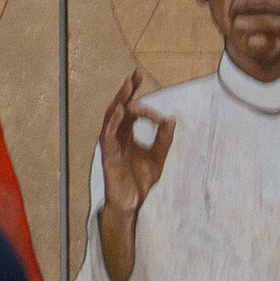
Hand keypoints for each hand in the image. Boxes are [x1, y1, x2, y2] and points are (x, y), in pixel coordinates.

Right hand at [100, 69, 175, 212]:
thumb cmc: (141, 181)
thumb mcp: (159, 157)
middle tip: (133, 76)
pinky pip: (107, 137)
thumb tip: (172, 118)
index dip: (135, 92)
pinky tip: (120, 113)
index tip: (140, 76)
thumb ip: (164, 138)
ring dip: (118, 103)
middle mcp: (117, 136)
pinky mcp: (108, 157)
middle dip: (126, 92)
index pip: (131, 108)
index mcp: (128, 133)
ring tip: (127, 89)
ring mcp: (111, 146)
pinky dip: (112, 123)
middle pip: (119, 108)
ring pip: (111, 119)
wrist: (134, 204)